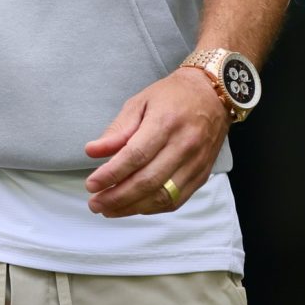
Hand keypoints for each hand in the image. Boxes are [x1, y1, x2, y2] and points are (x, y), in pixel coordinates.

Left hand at [83, 67, 228, 217]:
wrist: (213, 96)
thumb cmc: (172, 96)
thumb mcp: (140, 102)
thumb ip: (117, 130)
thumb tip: (93, 151)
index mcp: (165, 122)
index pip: (135, 156)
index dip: (111, 174)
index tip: (91, 184)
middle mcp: (184, 145)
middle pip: (148, 180)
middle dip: (117, 197)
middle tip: (95, 203)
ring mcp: (195, 163)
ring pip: (162, 196)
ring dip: (131, 207)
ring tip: (108, 209)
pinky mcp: (201, 175)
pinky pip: (175, 200)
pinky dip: (151, 208)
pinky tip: (133, 206)